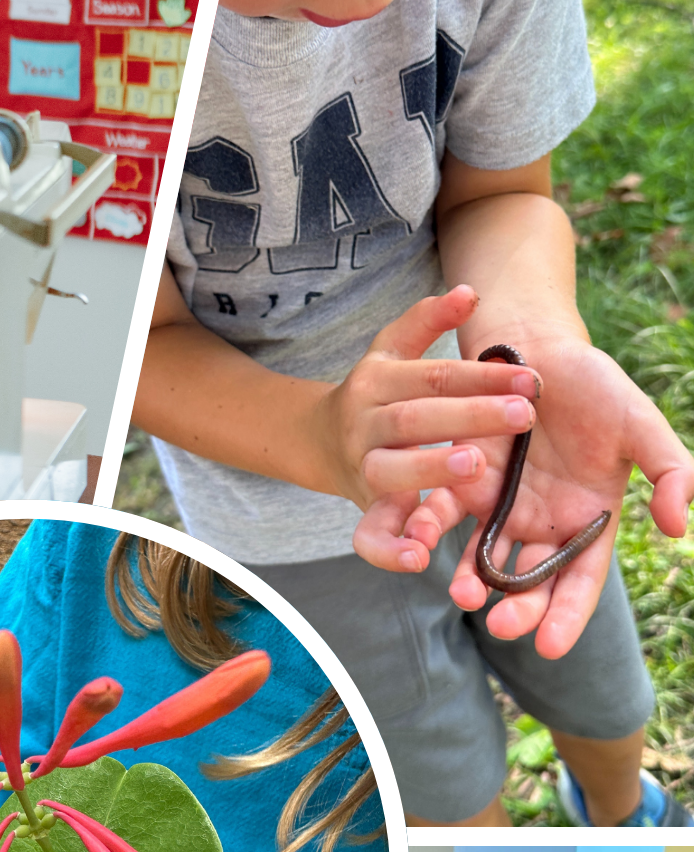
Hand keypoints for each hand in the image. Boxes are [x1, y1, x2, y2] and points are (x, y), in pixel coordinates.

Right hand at [311, 284, 539, 570]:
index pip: (437, 376)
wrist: (320, 441)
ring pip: (391, 469)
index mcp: (380, 380)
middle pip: (418, 418)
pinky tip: (419, 558)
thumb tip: (470, 293)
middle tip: (525, 415)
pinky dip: (389, 549)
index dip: (482, 376)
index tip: (532, 378)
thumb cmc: (379, 394)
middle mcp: (366, 423)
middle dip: (472, 415)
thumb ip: (429, 322)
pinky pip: (368, 535)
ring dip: (432, 467)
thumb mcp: (395, 351)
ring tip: (475, 465)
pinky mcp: (363, 510)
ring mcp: (362, 468)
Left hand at [362, 330, 693, 657]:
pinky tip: (422, 542)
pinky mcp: (461, 484)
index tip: (551, 647)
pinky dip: (432, 530)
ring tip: (465, 595)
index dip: (567, 616)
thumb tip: (679, 528)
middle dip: (518, 610)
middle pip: (530, 582)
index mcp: (588, 522)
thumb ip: (670, 472)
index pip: (580, 581)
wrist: (540, 347)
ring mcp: (500, 509)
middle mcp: (542, 526)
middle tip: (503, 626)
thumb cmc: (595, 387)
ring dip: (472, 581)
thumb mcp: (641, 424)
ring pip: (484, 559)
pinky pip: (444, 515)